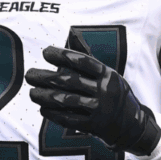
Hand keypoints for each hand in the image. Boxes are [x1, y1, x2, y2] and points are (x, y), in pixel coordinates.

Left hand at [25, 46, 160, 156]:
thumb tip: (72, 33)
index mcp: (107, 74)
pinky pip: (71, 119)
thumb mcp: (106, 73)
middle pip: (71, 81)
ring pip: (68, 101)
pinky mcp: (95, 126)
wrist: (131, 124)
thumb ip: (88, 57)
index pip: (82, 61)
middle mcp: (105, 90)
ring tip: (32, 93)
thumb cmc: (113, 92)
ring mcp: (100, 109)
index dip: (63, 55)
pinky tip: (42, 109)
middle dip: (46, 78)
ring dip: (46, 96)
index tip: (45, 52)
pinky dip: (54, 114)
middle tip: (29, 75)